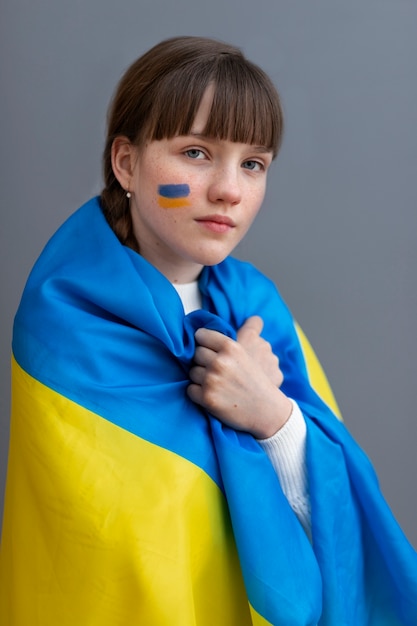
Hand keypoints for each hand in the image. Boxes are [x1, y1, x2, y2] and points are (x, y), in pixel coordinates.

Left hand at [187, 317, 291, 437]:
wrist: (267, 411)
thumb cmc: (257, 381)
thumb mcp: (251, 352)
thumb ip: (239, 336)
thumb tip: (239, 321)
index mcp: (231, 347)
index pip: (201, 335)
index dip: (203, 342)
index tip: (206, 348)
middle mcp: (220, 362)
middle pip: (195, 354)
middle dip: (203, 361)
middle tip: (215, 370)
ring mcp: (212, 380)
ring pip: (192, 372)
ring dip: (200, 378)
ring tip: (216, 383)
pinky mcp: (207, 398)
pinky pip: (190, 389)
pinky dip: (198, 393)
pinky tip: (212, 394)